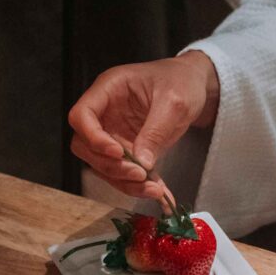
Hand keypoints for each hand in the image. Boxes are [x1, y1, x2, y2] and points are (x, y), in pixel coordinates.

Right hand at [68, 51, 219, 203]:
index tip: (118, 152)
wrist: (194, 85)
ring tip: (154, 189)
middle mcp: (105, 112)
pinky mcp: (127, 149)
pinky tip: (160, 192)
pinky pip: (125, 172)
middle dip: (110, 166)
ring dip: (125, 182)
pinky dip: (139, 185)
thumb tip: (141, 162)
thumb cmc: (181, 81)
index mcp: (109, 89)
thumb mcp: (174, 103)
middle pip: (86, 146)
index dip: (93, 138)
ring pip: (103, 165)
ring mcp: (114, 132)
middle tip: (139, 175)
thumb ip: (155, 131)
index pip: (81, 115)